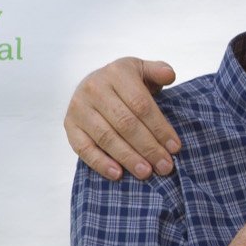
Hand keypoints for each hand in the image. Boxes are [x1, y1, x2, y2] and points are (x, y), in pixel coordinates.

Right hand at [65, 57, 179, 180]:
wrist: (94, 84)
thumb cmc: (125, 83)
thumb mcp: (142, 71)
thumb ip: (157, 71)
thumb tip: (169, 75)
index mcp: (117, 73)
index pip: (141, 105)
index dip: (159, 128)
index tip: (175, 148)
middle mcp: (94, 88)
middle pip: (126, 123)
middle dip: (148, 147)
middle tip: (165, 166)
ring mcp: (79, 107)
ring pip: (106, 137)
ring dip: (128, 158)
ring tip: (146, 173)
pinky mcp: (70, 125)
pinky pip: (84, 148)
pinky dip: (100, 163)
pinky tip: (118, 174)